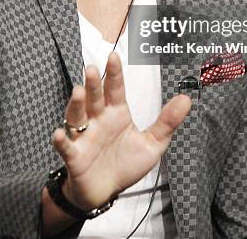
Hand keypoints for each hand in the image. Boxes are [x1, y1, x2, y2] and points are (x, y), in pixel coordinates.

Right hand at [52, 51, 191, 210]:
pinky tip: (60, 134)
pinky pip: (66, 146)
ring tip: (79, 91)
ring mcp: (84, 136)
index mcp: (116, 113)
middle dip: (94, 83)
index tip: (114, 56)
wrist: (105, 191)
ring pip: (77, 115)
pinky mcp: (74, 156)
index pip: (115, 89)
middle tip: (94, 68)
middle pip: (95, 97)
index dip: (115, 73)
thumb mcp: (152, 144)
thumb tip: (186, 99)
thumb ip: (167, 122)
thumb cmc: (125, 163)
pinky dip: (62, 140)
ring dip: (76, 103)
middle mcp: (98, 120)